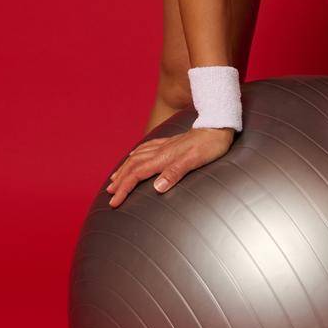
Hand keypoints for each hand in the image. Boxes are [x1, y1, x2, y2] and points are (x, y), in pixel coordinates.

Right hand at [104, 126, 235, 207]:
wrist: (218, 125)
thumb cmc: (210, 146)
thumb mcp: (194, 161)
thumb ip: (175, 173)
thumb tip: (156, 188)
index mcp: (163, 158)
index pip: (136, 175)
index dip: (124, 189)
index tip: (114, 202)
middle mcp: (160, 151)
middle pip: (132, 166)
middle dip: (119, 181)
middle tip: (109, 194)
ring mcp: (164, 146)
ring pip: (137, 157)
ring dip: (124, 169)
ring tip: (114, 178)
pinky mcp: (170, 143)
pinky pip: (146, 149)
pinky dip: (135, 155)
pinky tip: (133, 156)